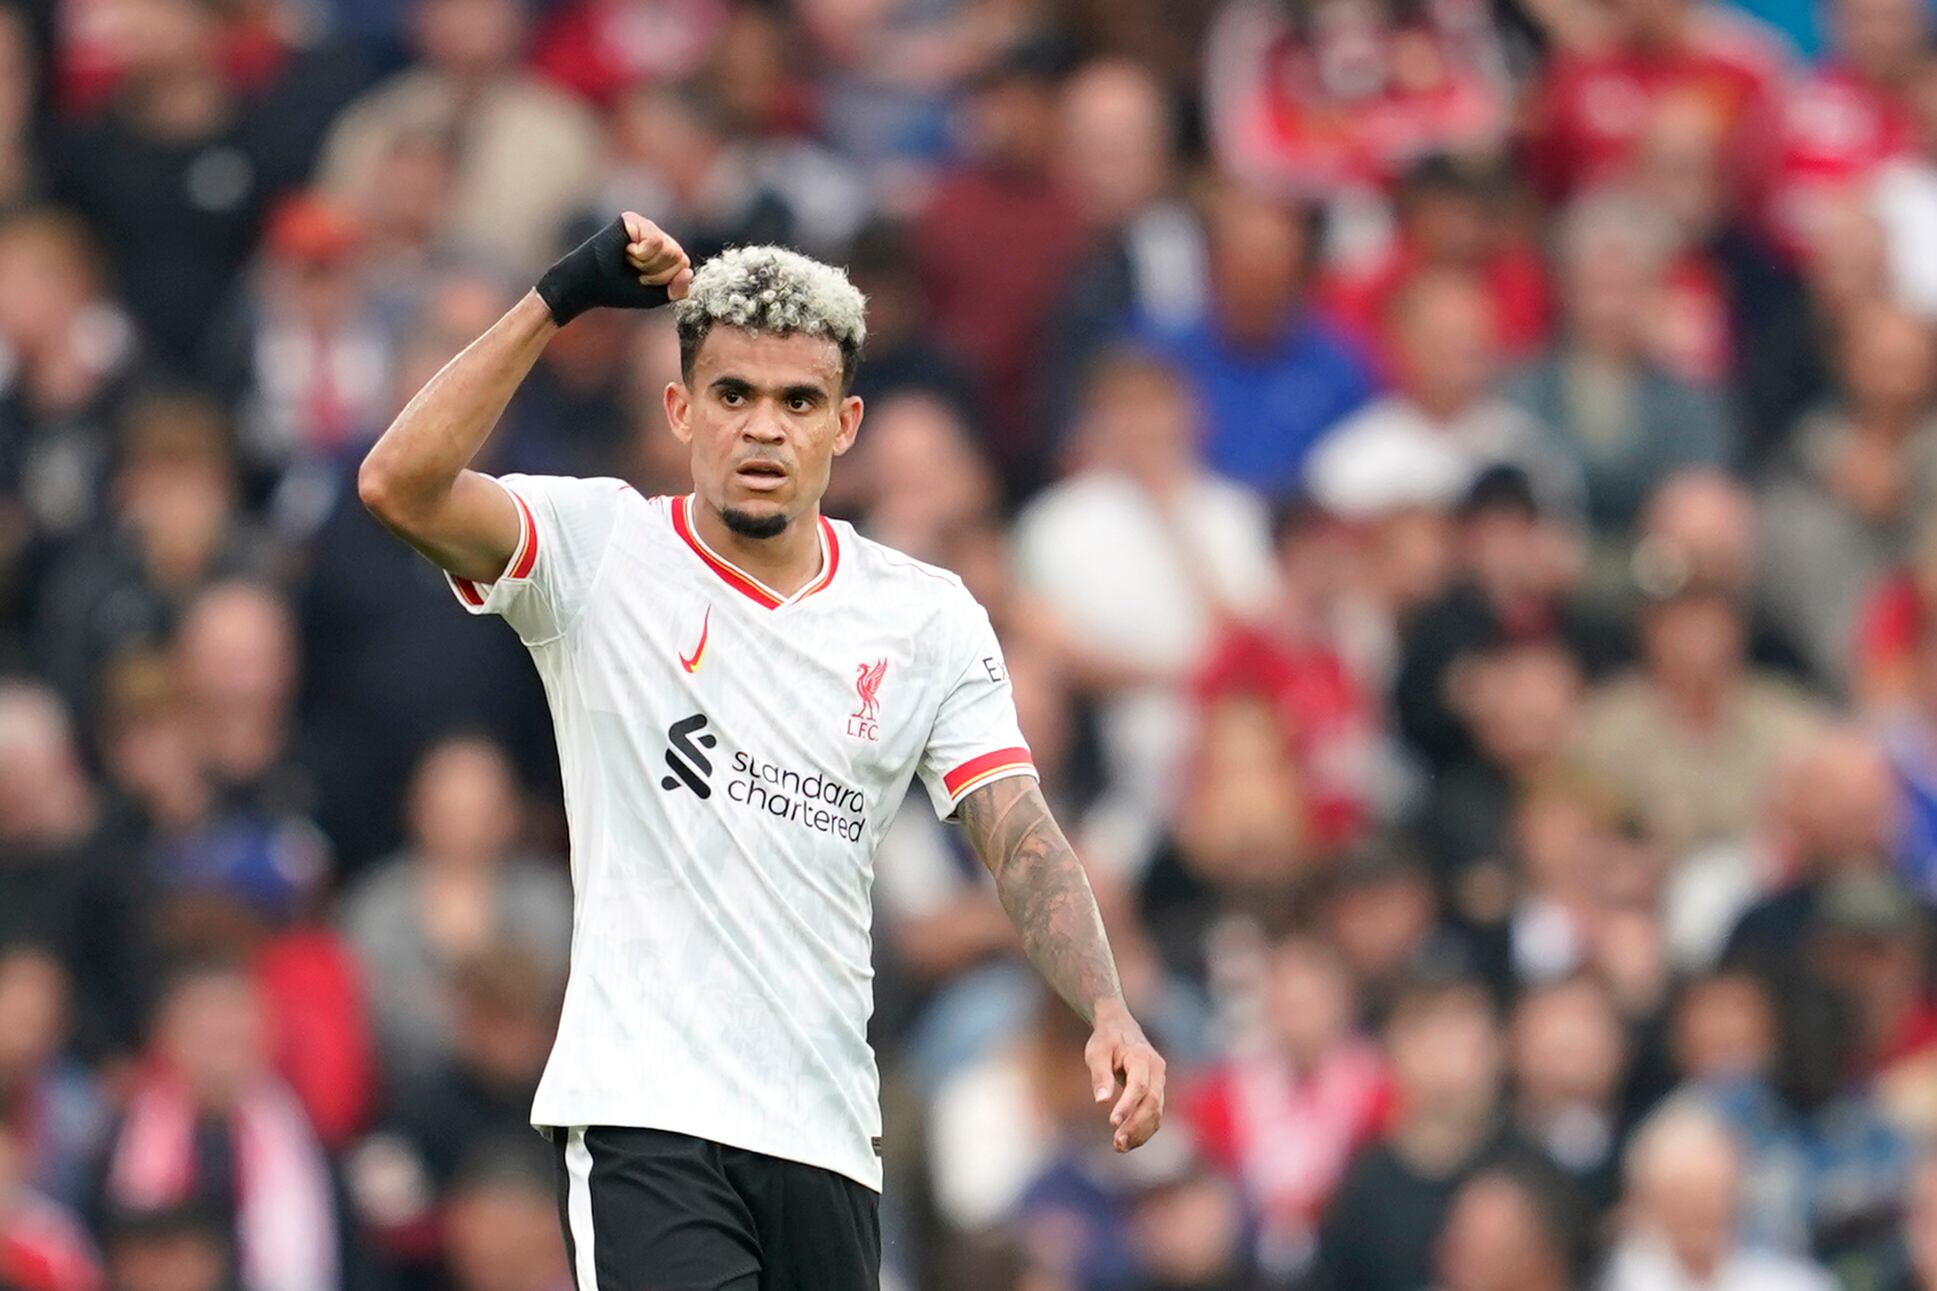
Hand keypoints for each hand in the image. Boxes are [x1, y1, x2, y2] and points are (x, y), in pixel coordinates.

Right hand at [535, 212, 693, 326]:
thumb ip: (677, 289)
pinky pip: (656, 241)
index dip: (664, 280)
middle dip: (657, 272)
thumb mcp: (654, 296)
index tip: (642, 281)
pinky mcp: (633, 220)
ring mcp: (645, 226)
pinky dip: (641, 254)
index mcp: (664, 254)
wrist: (587, 285)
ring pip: (670, 249)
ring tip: (628, 261)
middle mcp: (657, 236)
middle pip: (679, 257)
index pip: (684, 266)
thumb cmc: (617, 290)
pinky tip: (625, 252)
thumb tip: (689, 271)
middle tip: (633, 271)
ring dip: (648, 264)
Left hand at [1085, 998, 1165, 1151]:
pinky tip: (1127, 1141)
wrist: (1120, 1027)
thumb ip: (1100, 1075)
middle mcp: (1157, 1071)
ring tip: (1119, 1147)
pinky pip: (1155, 1115)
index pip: (1139, 1085)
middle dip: (1136, 1125)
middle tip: (1116, 1143)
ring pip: (1157, 1112)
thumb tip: (1101, 1102)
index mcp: (1142, 1057)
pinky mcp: (1157, 1092)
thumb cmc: (1106, 1040)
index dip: (1128, 1106)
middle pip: (1152, 1103)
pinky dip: (1143, 1130)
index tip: (1112, 1123)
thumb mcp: (1097, 1052)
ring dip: (1140, 1132)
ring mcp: (1160, 1082)